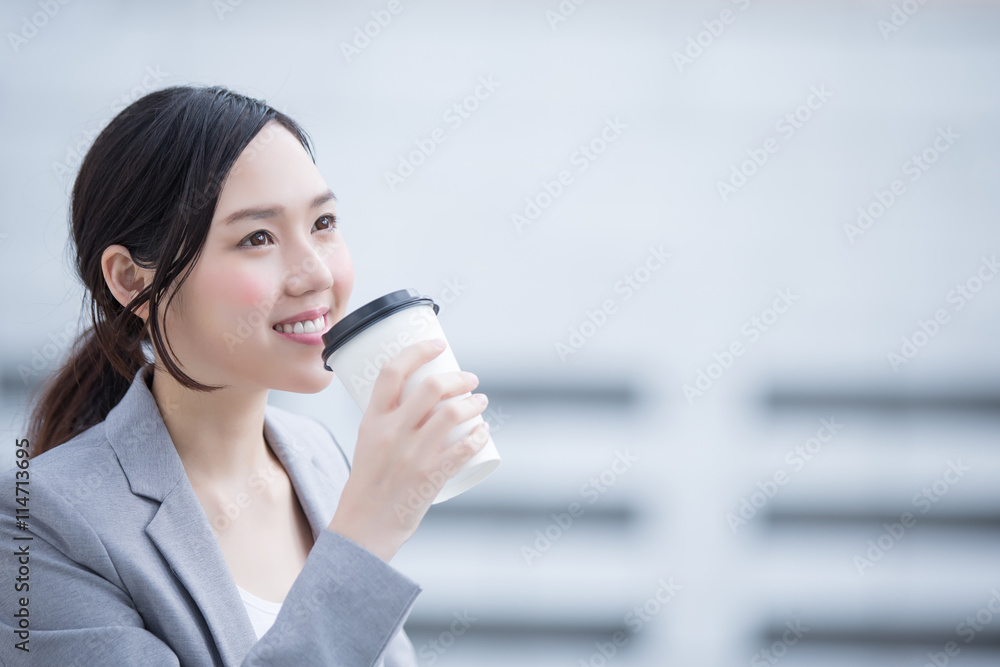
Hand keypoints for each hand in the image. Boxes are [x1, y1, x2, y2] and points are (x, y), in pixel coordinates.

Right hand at [326, 338, 489, 561]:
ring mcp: (411, 455)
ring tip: (481, 402)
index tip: (438, 344)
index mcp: (371, 421)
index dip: (418, 351)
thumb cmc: (369, 483)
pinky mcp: (429, 477)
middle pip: (431, 388)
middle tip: (471, 380)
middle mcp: (391, 433)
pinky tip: (484, 432)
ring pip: (452, 414)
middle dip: (459, 378)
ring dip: (474, 403)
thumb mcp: (368, 443)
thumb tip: (427, 401)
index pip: (392, 372)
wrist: (364, 527)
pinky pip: (463, 448)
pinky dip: (479, 436)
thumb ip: (391, 421)